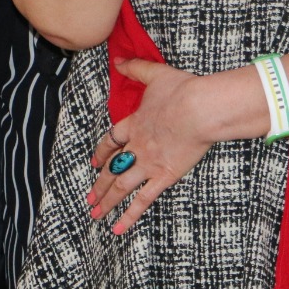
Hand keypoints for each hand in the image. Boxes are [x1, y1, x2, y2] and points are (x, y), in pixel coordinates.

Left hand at [85, 57, 213, 233]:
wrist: (199, 109)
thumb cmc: (182, 91)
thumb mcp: (156, 74)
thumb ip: (136, 68)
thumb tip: (118, 60)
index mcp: (134, 124)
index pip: (111, 141)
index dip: (102, 151)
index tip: (94, 161)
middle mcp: (136, 147)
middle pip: (112, 168)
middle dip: (99, 184)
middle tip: (89, 198)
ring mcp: (148, 164)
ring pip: (121, 186)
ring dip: (106, 201)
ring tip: (95, 214)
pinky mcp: (164, 177)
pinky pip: (142, 200)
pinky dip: (129, 216)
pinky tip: (117, 228)